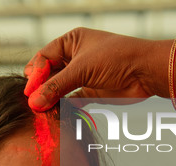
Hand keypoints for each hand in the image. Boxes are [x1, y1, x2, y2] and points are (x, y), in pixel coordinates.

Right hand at [24, 27, 166, 110]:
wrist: (146, 72)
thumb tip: (33, 102)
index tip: (29, 91)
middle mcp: (76, 56)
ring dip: (50, 98)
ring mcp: (83, 74)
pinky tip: (54, 113)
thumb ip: (56, 86)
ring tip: (39, 110)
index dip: (35, 73)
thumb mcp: (82, 69)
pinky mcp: (91, 92)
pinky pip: (70, 99)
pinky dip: (62, 106)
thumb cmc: (117, 59)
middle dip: (40, 87)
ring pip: (59, 87)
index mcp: (72, 41)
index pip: (44, 57)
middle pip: (49, 73)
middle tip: (31, 101)